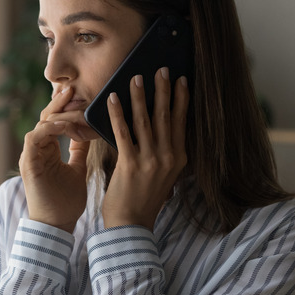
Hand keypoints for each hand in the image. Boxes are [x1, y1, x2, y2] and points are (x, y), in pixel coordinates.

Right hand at [19, 86, 95, 232]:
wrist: (57, 225)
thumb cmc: (67, 201)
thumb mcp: (78, 168)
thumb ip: (79, 150)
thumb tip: (89, 131)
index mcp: (48, 149)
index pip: (55, 120)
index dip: (67, 107)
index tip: (82, 95)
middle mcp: (37, 149)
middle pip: (46, 117)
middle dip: (60, 102)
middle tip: (73, 88)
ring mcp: (31, 155)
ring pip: (40, 124)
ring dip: (57, 114)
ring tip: (74, 106)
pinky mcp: (28, 163)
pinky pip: (35, 138)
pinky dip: (48, 129)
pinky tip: (64, 125)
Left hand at [101, 67, 189, 229]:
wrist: (131, 225)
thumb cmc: (144, 199)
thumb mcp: (164, 176)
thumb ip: (165, 153)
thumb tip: (161, 127)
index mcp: (178, 159)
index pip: (181, 122)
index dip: (181, 99)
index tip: (182, 80)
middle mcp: (168, 157)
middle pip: (166, 116)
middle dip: (164, 90)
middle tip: (162, 69)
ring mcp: (150, 160)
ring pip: (145, 120)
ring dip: (140, 96)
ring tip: (136, 77)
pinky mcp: (130, 164)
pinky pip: (122, 132)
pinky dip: (117, 113)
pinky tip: (113, 98)